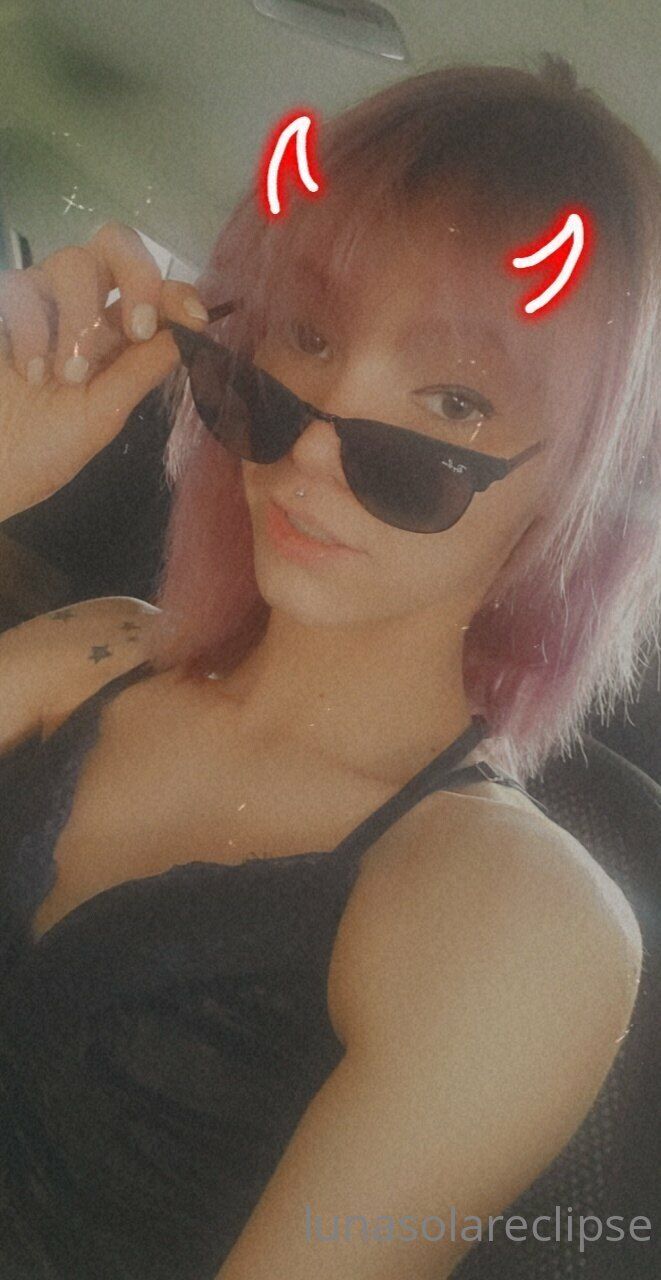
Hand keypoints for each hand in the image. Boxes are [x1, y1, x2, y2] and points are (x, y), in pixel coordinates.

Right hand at [0, 220, 209, 521]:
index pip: (156, 292)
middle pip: (116, 245)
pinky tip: (30, 372)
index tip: (194, 318)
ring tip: (66, 377)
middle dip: (136, 278)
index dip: (177, 293)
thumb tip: (190, 332)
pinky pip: (21, 286)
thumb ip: (141, 371)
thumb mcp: (101, 416)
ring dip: (79, 319)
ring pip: (72, 263)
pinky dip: (32, 328)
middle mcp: (82, 308)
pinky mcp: (2, 306)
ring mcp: (39, 302)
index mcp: (117, 337)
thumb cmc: (41, 451)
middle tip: (135, 329)